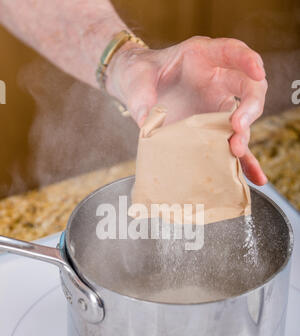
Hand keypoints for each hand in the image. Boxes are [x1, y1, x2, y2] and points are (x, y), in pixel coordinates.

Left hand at [106, 36, 267, 184]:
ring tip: (235, 151)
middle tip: (238, 126)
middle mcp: (218, 80)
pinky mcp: (213, 129)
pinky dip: (245, 163)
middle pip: (248, 88)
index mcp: (202, 57)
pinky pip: (232, 145)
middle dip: (250, 107)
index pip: (233, 52)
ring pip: (243, 120)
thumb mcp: (136, 79)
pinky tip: (256, 178)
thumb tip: (146, 120)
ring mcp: (217, 106)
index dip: (248, 60)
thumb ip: (141, 96)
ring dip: (243, 137)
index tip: (257, 72)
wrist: (135, 90)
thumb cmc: (139, 75)